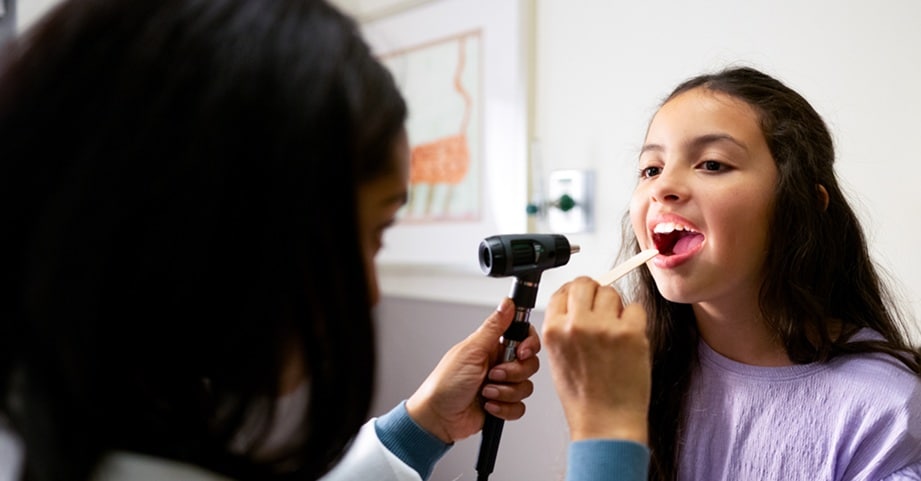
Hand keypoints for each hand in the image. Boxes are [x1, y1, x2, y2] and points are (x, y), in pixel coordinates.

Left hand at [406, 297, 539, 443]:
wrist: (438, 418)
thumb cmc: (445, 383)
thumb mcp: (471, 350)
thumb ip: (494, 327)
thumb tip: (508, 303)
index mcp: (492, 346)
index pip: (523, 337)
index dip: (529, 345)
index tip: (522, 352)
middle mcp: (499, 364)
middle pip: (529, 364)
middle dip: (514, 373)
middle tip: (493, 374)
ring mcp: (501, 385)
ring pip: (526, 387)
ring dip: (505, 392)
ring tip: (486, 392)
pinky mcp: (502, 404)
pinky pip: (519, 407)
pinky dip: (504, 408)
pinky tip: (488, 406)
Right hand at [542, 276, 649, 443]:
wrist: (606, 423)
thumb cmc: (584, 398)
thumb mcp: (558, 359)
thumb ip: (564, 328)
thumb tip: (580, 303)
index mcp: (553, 330)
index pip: (562, 291)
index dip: (575, 293)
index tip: (584, 298)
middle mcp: (575, 325)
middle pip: (585, 284)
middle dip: (595, 292)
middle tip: (603, 309)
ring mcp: (603, 327)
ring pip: (611, 293)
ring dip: (616, 307)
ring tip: (616, 333)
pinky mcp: (630, 333)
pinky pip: (636, 308)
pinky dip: (636, 320)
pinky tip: (630, 340)